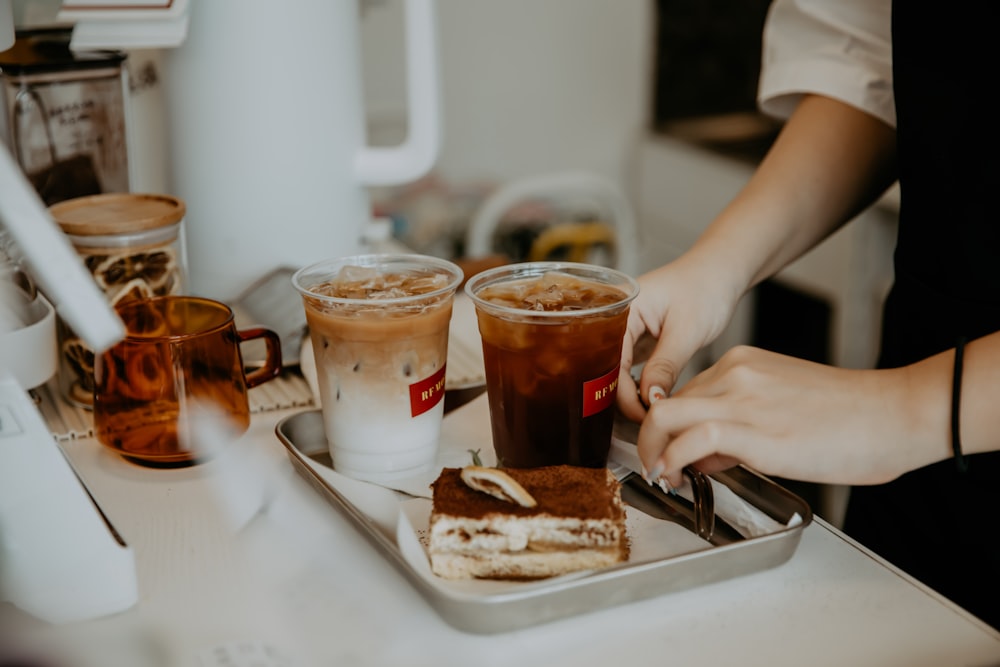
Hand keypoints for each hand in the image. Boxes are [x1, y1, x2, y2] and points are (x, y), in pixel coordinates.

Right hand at [616, 254, 742, 421]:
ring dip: (631, 394)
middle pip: (606, 368)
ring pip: (617, 371)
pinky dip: (638, 385)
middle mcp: (616, 320)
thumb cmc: (706, 287)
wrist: (721, 273)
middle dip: (624, 397)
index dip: (623, 393)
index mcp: (621, 309)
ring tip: (652, 412)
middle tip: (649, 419)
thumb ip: (665, 366)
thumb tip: (649, 400)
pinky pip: (629, 368)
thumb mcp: (687, 330)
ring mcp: (626, 331)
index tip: (645, 415)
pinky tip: (652, 398)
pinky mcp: (637, 340)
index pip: (609, 361)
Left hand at [635, 345, 933, 488]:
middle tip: (655, 468)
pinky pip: (692, 438)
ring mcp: (743, 398)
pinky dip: (672, 459)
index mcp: (744, 364)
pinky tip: (675, 476)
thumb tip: (703, 455)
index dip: (672, 429)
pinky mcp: (755, 428)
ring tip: (661, 477)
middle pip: (666, 402)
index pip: (686, 395)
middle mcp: (736, 373)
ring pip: (667, 415)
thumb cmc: (851, 419)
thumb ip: (739, 425)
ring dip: (652, 451)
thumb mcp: (783, 408)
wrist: (893, 413)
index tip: (671, 455)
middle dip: (651, 439)